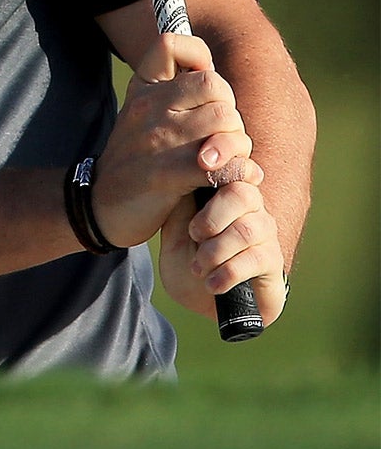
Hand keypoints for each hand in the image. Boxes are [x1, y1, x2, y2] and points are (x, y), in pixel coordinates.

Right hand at [93, 34, 250, 247]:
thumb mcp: (143, 115)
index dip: (199, 56)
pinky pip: (223, 164)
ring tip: (227, 160)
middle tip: (224, 137)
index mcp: (143, 89)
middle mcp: (148, 107)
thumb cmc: (138, 159)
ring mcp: (157, 139)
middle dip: (230, 114)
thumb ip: (174, 93)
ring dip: (238, 145)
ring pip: (226, 122)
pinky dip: (238, 173)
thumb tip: (209, 69)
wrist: (103, 206)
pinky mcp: (167, 174)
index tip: (202, 85)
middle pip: (216, 87)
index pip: (172, 45)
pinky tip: (231, 180)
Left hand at [156, 173, 287, 326]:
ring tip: (198, 267)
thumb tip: (183, 168)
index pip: (234, 160)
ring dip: (215, 252)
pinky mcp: (274, 263)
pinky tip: (212, 284)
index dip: (224, 152)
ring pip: (246, 231)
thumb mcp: (174, 228)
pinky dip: (227, 273)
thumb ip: (182, 200)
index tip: (203, 161)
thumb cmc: (186, 255)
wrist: (197, 296)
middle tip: (194, 236)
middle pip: (243, 194)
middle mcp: (251, 207)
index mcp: (225, 190)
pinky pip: (255, 260)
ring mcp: (266, 234)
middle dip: (211, 218)